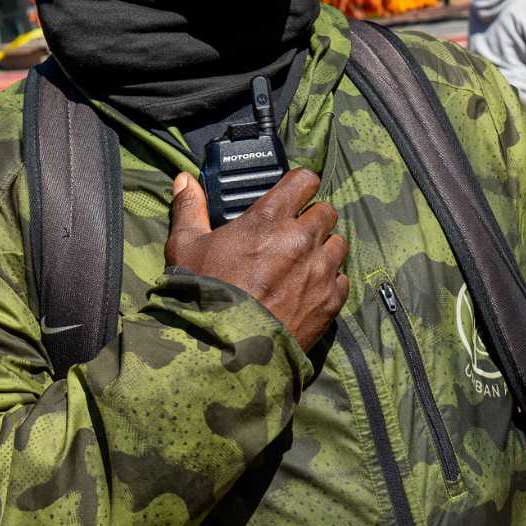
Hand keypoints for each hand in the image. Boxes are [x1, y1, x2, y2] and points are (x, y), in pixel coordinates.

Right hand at [165, 169, 347, 351]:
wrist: (225, 347)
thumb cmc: (204, 292)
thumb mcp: (186, 246)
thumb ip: (189, 208)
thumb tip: (183, 179)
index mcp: (270, 218)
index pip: (304, 180)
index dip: (300, 184)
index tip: (294, 193)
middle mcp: (301, 238)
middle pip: (326, 211)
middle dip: (313, 217)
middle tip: (295, 231)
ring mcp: (319, 270)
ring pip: (339, 243)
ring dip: (325, 247)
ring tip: (307, 260)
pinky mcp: (329, 301)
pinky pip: (342, 280)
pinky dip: (330, 281)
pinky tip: (311, 288)